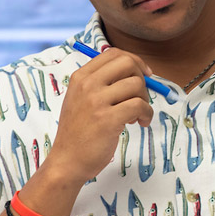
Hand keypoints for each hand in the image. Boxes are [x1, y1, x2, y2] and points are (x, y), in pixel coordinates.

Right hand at [49, 47, 153, 185]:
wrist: (67, 161)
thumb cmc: (79, 130)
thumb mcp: (81, 98)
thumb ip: (101, 82)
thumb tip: (136, 69)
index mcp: (81, 76)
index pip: (113, 53)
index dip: (134, 60)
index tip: (144, 74)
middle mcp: (87, 85)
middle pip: (127, 63)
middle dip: (142, 77)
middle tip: (140, 95)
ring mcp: (97, 101)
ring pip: (137, 84)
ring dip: (145, 99)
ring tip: (137, 114)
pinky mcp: (108, 120)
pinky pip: (140, 106)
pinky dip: (147, 114)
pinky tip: (141, 122)